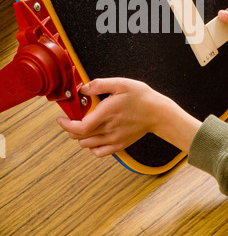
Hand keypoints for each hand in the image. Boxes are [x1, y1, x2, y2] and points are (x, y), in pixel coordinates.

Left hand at [57, 78, 200, 156]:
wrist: (158, 113)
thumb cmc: (141, 96)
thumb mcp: (120, 83)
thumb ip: (99, 84)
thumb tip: (83, 89)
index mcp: (106, 113)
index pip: (80, 127)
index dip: (66, 125)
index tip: (61, 119)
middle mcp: (109, 129)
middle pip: (80, 137)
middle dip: (70, 128)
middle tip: (71, 119)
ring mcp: (114, 139)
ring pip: (87, 145)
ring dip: (80, 136)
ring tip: (83, 125)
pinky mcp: (119, 145)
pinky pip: (99, 152)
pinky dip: (91, 146)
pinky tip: (94, 136)